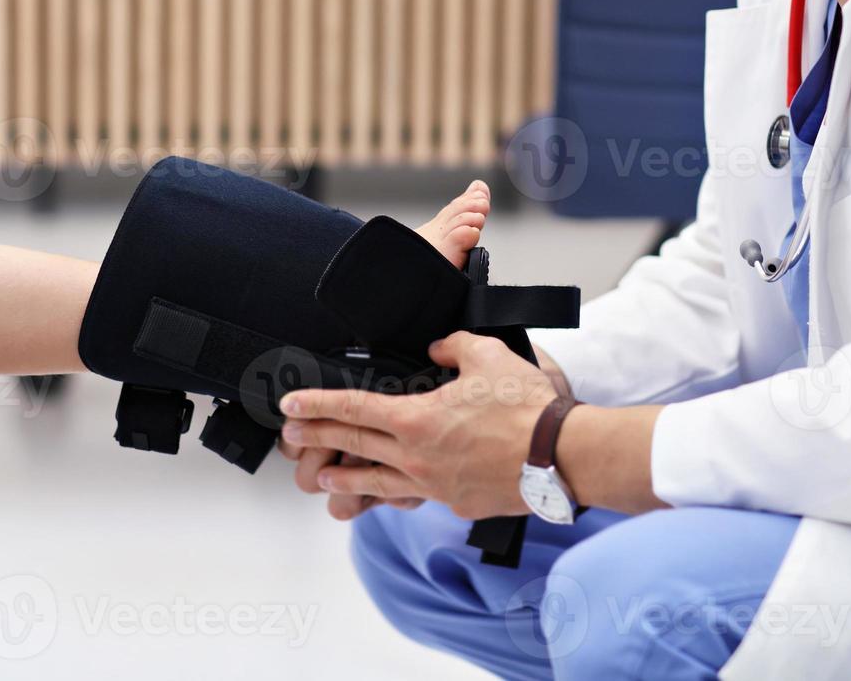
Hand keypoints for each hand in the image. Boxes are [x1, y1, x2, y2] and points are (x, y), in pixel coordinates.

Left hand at [279, 332, 556, 520]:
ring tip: (322, 479)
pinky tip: (394, 490)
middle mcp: (416, 458)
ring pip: (378, 482)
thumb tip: (437, 349)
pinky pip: (417, 496)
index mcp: (416, 420)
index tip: (290, 404)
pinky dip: (398, 490)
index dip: (317, 404)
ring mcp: (434, 486)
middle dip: (317, 438)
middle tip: (289, 436)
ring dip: (345, 479)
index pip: (352, 409)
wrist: (561, 457)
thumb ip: (452, 346)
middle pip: (354, 446)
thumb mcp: (486, 356)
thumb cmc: (526, 408)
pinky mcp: (456, 504)